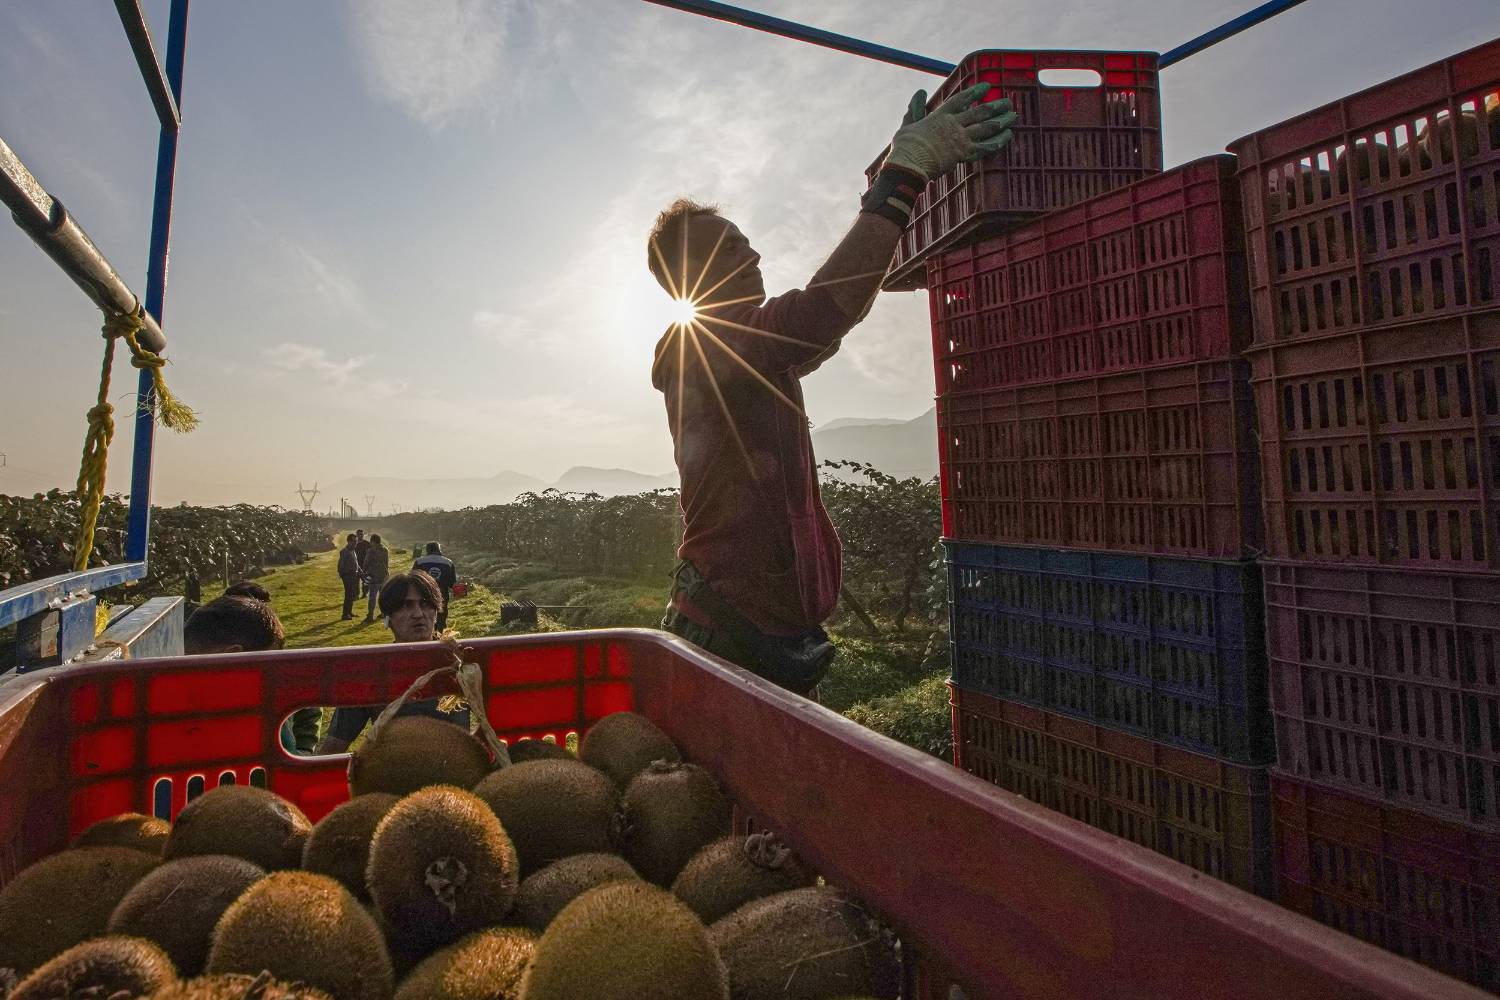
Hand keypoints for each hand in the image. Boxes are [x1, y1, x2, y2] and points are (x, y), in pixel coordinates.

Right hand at [884, 83, 1017, 179]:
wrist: (910, 163)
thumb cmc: (905, 146)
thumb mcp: (908, 123)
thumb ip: (915, 108)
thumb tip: (919, 92)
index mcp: (941, 115)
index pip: (961, 99)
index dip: (975, 92)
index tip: (987, 86)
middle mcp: (954, 124)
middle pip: (980, 112)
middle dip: (996, 106)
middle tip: (1008, 102)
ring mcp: (961, 138)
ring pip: (987, 127)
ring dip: (1002, 121)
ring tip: (1013, 116)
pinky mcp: (964, 154)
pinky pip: (986, 147)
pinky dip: (998, 141)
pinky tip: (1007, 137)